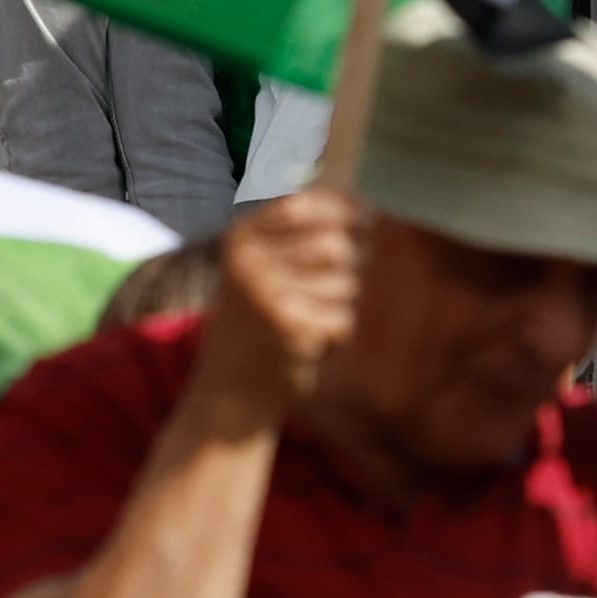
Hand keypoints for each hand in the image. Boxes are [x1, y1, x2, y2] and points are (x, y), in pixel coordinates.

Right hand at [195, 186, 363, 423]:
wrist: (227, 393)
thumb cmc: (256, 322)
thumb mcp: (261, 268)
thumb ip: (303, 234)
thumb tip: (369, 209)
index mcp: (241, 239)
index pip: (304, 204)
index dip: (345, 208)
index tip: (367, 217)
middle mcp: (248, 262)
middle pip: (336, 243)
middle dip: (353, 262)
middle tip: (337, 282)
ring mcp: (266, 295)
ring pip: (346, 282)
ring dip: (341, 303)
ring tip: (310, 316)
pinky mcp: (288, 329)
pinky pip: (344, 318)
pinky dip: (336, 333)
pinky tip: (309, 341)